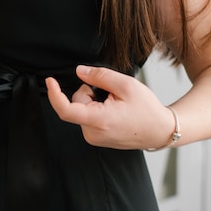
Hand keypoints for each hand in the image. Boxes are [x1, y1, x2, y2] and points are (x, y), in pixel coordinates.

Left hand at [46, 65, 174, 149]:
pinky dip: (98, 109)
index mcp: (98, 120)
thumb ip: (99, 76)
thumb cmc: (147, 110)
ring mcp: (94, 138)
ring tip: (116, 104)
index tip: (50, 81)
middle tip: (112, 93)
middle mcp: (92, 133)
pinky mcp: (96, 138)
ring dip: (95, 101)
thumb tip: (80, 72)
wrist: (160, 131)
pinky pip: (89, 117)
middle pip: (77, 103)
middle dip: (89, 92)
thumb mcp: (126, 85)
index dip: (54, 94)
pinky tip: (115, 112)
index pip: (65, 110)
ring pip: (82, 110)